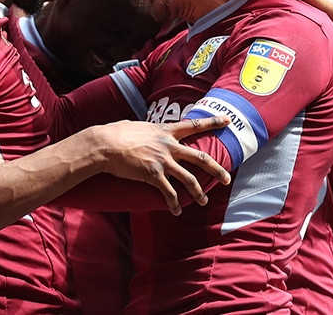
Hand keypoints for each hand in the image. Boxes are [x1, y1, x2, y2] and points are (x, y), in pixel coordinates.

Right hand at [95, 116, 231, 215]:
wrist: (104, 145)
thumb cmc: (115, 133)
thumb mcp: (135, 125)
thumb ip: (144, 130)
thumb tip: (140, 129)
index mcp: (165, 130)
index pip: (194, 125)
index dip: (213, 123)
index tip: (227, 121)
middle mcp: (168, 145)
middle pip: (200, 158)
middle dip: (216, 169)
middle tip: (227, 179)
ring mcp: (162, 161)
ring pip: (189, 179)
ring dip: (199, 192)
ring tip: (204, 201)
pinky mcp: (153, 175)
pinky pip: (169, 193)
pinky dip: (174, 203)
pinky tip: (176, 211)